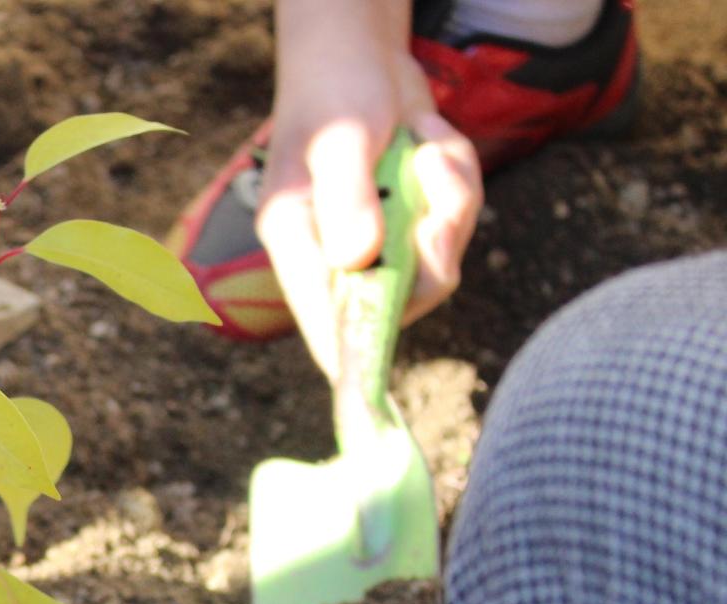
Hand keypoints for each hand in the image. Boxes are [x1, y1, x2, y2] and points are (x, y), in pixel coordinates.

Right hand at [255, 0, 482, 376]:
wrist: (357, 51)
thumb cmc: (334, 92)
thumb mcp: (341, 140)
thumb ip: (349, 198)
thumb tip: (360, 261)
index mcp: (299, 246)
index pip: (326, 326)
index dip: (356, 360)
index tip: (379, 398)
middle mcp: (336, 255)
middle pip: (403, 300)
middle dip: (436, 247)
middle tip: (439, 199)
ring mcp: (377, 239)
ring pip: (439, 258)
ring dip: (453, 199)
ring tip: (428, 146)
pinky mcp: (410, 218)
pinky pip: (456, 221)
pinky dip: (457, 177)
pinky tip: (427, 140)